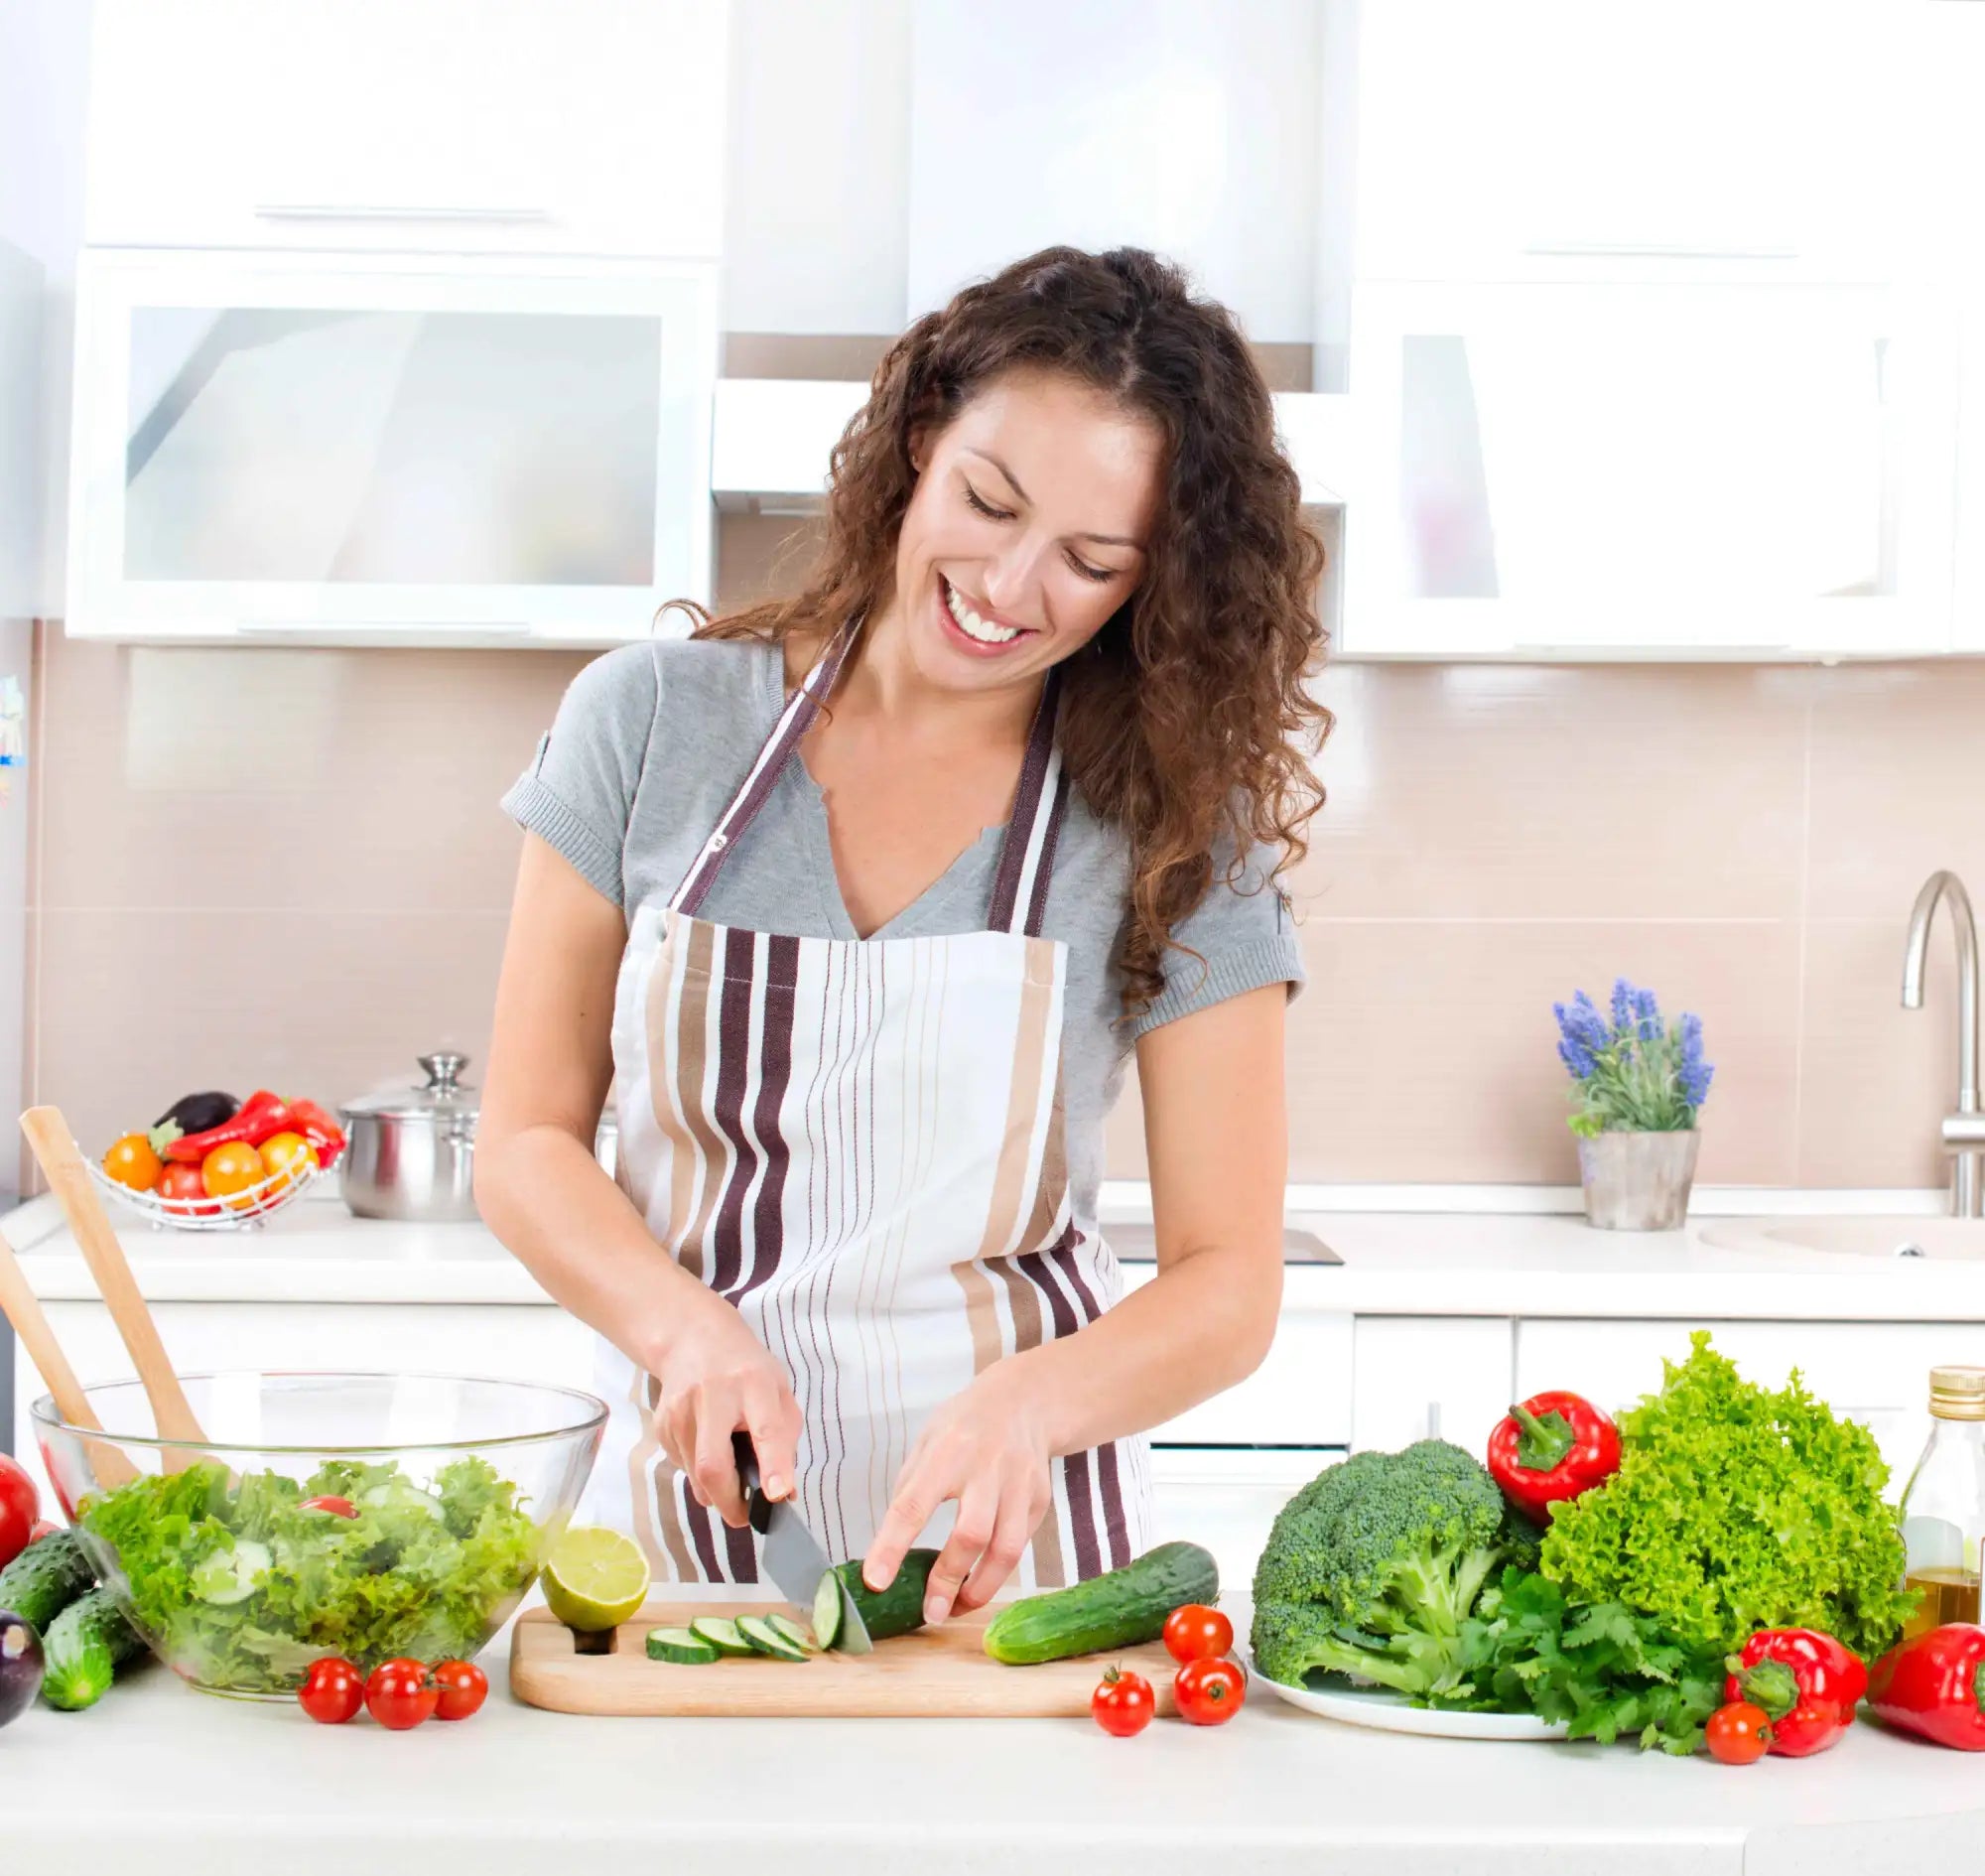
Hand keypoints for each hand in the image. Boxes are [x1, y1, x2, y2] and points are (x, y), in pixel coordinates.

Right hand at [646, 1291, 802, 1528]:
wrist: (694, 1338)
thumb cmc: (747, 1370)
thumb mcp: (778, 1391)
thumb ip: (785, 1439)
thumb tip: (782, 1493)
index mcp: (755, 1384)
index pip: (766, 1429)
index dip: (773, 1465)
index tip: (777, 1494)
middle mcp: (713, 1395)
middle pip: (713, 1463)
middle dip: (730, 1501)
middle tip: (745, 1516)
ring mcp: (680, 1410)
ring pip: (695, 1475)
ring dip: (716, 1489)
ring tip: (731, 1469)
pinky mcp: (661, 1424)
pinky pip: (682, 1467)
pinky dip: (699, 1473)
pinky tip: (708, 1446)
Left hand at [864, 1365, 1052, 1622]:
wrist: (1025, 1400)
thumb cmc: (965, 1424)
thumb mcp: (927, 1441)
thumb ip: (911, 1489)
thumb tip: (887, 1546)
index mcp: (946, 1451)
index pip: (913, 1504)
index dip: (892, 1546)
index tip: (876, 1581)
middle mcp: (986, 1467)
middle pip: (971, 1532)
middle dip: (948, 1578)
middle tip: (930, 1612)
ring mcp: (1019, 1484)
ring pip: (1007, 1548)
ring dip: (981, 1587)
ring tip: (958, 1607)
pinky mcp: (1040, 1500)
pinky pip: (1022, 1545)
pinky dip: (999, 1571)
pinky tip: (980, 1580)